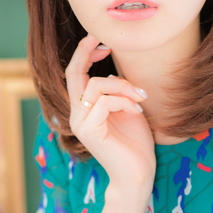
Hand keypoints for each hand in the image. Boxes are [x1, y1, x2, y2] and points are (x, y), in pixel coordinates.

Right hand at [65, 33, 155, 192]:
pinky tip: (137, 111)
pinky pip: (104, 102)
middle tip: (105, 38)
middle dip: (87, 51)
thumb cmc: (136, 144)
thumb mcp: (127, 109)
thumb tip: (113, 70)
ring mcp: (80, 123)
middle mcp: (76, 114)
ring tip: (140, 97)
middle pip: (73, 73)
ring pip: (95, 86)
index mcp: (83, 108)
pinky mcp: (89, 132)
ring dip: (123, 86)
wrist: (138, 174)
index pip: (75, 74)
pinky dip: (124, 101)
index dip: (84, 52)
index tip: (102, 39)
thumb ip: (117, 92)